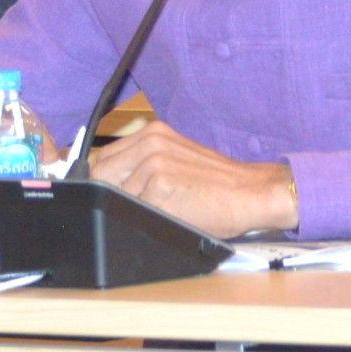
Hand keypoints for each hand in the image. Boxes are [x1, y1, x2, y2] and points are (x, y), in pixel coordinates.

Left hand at [88, 121, 297, 237]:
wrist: (250, 193)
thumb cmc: (217, 183)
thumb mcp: (176, 159)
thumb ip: (142, 162)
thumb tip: (106, 181)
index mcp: (153, 133)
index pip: (102, 158)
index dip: (101, 180)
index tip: (107, 193)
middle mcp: (150, 143)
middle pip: (99, 174)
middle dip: (109, 194)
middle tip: (137, 205)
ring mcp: (153, 165)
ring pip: (114, 196)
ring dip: (131, 208)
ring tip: (163, 208)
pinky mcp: (159, 189)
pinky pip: (132, 211)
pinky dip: (146, 219)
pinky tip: (170, 215)